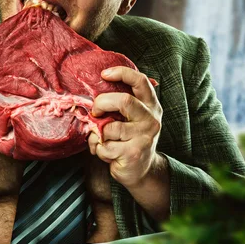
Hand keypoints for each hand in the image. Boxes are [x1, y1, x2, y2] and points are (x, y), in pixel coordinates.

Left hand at [88, 67, 161, 189]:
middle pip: (124, 101)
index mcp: (150, 105)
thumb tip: (93, 92)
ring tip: (101, 139)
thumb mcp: (132, 118)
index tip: (104, 74)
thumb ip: (120, 105)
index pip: (140, 81)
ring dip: (97, 134)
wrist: (141, 170)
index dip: (122, 73)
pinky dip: (98, 149)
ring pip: (109, 128)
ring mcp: (144, 137)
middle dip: (101, 103)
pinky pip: (105, 146)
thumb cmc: (130, 139)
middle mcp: (151, 119)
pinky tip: (106, 152)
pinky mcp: (133, 153)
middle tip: (95, 112)